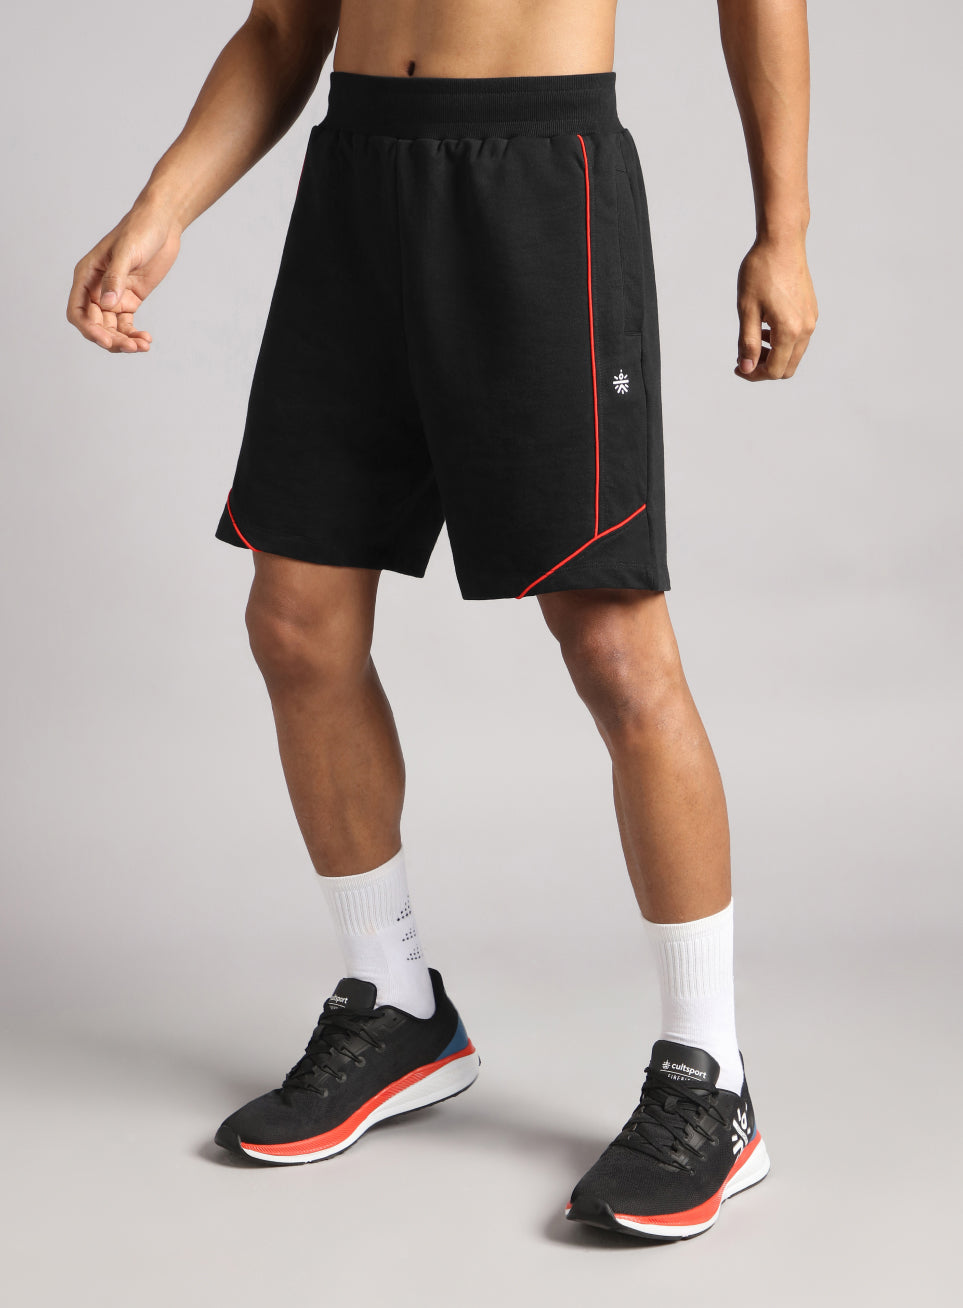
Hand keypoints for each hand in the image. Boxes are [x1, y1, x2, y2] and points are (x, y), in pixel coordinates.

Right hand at [67, 204, 181, 352]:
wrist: (162, 223)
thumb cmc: (140, 230)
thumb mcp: (126, 252)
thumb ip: (115, 278)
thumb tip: (107, 304)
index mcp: (86, 276)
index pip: (78, 311)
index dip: (88, 329)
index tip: (106, 341)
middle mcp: (96, 289)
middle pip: (96, 325)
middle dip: (111, 340)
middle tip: (132, 347)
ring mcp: (113, 296)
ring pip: (112, 329)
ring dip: (125, 341)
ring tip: (143, 345)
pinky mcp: (130, 299)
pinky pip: (127, 325)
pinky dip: (134, 335)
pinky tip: (146, 340)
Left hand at [734, 237, 817, 380]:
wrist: (782, 242)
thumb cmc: (760, 272)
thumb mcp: (747, 309)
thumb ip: (748, 342)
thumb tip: (747, 368)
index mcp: (790, 330)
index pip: (774, 370)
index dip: (753, 374)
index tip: (736, 366)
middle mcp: (806, 328)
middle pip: (787, 368)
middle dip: (764, 369)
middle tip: (743, 357)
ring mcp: (811, 320)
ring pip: (794, 355)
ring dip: (773, 356)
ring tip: (753, 340)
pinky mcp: (811, 311)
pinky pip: (799, 339)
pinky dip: (782, 343)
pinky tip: (766, 328)